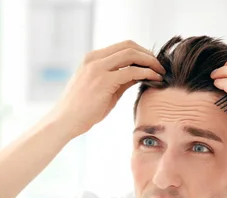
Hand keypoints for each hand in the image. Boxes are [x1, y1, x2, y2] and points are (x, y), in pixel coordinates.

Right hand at [47, 40, 164, 136]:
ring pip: (131, 54)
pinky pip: (132, 71)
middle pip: (129, 46)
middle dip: (148, 54)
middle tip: (160, 66)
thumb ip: (120, 80)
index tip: (151, 63)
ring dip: (150, 61)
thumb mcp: (103, 90)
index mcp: (92, 59)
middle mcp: (94, 59)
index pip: (122, 46)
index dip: (140, 52)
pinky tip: (155, 79)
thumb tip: (140, 74)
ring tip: (161, 72)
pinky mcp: (104, 80)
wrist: (65, 121)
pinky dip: (147, 72)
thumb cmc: (82, 110)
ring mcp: (98, 68)